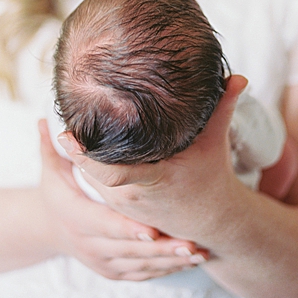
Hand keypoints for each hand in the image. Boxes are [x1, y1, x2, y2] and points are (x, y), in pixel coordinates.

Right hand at [37, 119, 206, 279]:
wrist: (48, 230)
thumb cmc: (55, 193)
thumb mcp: (51, 170)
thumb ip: (51, 147)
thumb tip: (42, 121)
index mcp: (74, 218)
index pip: (104, 225)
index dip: (128, 228)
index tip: (153, 228)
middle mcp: (87, 245)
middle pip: (128, 250)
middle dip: (161, 249)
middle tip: (191, 244)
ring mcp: (101, 262)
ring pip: (140, 266)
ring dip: (171, 261)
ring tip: (199, 253)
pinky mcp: (113, 273)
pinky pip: (143, 274)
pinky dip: (167, 269)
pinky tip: (190, 261)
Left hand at [66, 76, 249, 240]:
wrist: (210, 219)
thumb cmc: (210, 175)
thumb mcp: (215, 142)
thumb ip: (222, 109)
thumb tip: (238, 77)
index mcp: (154, 180)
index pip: (111, 173)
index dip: (85, 157)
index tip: (65, 136)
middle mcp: (132, 194)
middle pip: (89, 170)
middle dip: (73, 147)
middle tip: (60, 115)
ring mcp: (121, 203)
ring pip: (86, 176)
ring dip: (75, 154)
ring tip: (65, 122)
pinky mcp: (115, 204)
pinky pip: (91, 181)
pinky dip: (82, 162)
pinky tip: (74, 138)